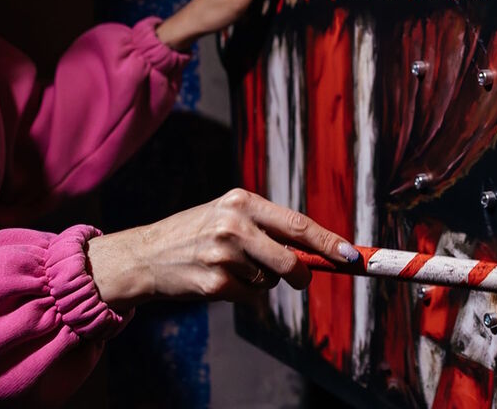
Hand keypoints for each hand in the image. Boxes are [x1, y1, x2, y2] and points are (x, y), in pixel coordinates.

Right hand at [85, 188, 358, 310]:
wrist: (146, 255)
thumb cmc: (197, 233)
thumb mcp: (229, 215)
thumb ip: (269, 227)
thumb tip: (320, 250)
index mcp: (242, 201)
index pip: (297, 223)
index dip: (327, 242)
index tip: (349, 255)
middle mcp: (233, 224)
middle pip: (290, 258)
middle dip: (303, 273)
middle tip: (303, 278)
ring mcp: (222, 255)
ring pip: (270, 279)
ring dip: (262, 281)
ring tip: (236, 268)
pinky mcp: (213, 283)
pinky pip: (249, 296)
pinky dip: (243, 293)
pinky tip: (220, 280)